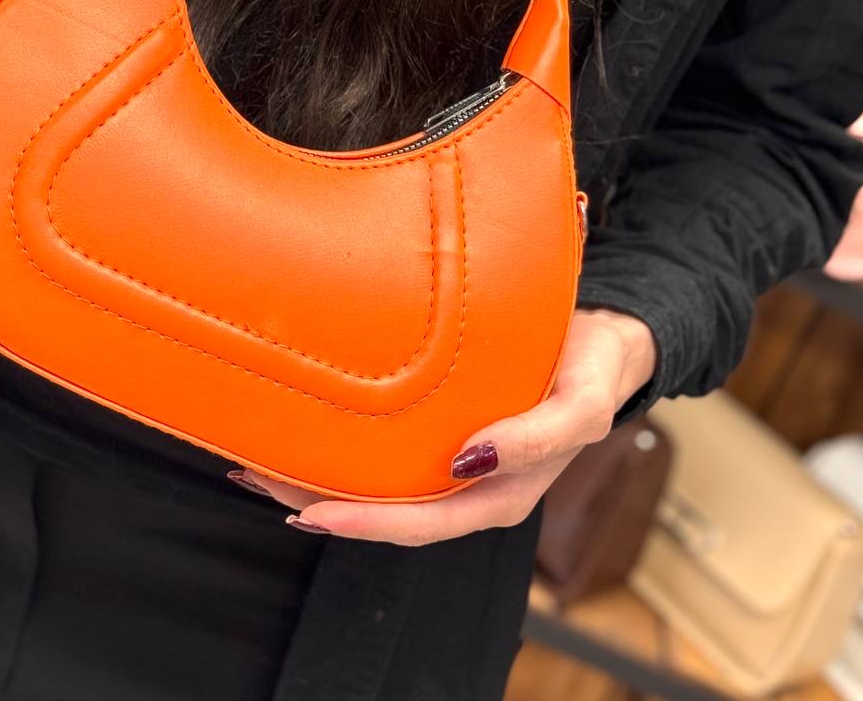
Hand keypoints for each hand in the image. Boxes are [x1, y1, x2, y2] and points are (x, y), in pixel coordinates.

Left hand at [234, 308, 657, 544]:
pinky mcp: (440, 427)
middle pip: (384, 511)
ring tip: (260, 456)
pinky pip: (384, 448)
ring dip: (318, 475)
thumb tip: (471, 460)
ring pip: (376, 482)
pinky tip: (306, 427)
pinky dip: (341, 444)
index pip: (420, 524)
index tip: (308, 511)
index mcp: (499, 495)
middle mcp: (467, 485)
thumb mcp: (580, 406)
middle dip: (318, 499)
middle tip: (257, 473)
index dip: (363, 523)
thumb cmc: (593, 371)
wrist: (605, 339)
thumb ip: (538, 438)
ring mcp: (451, 460)